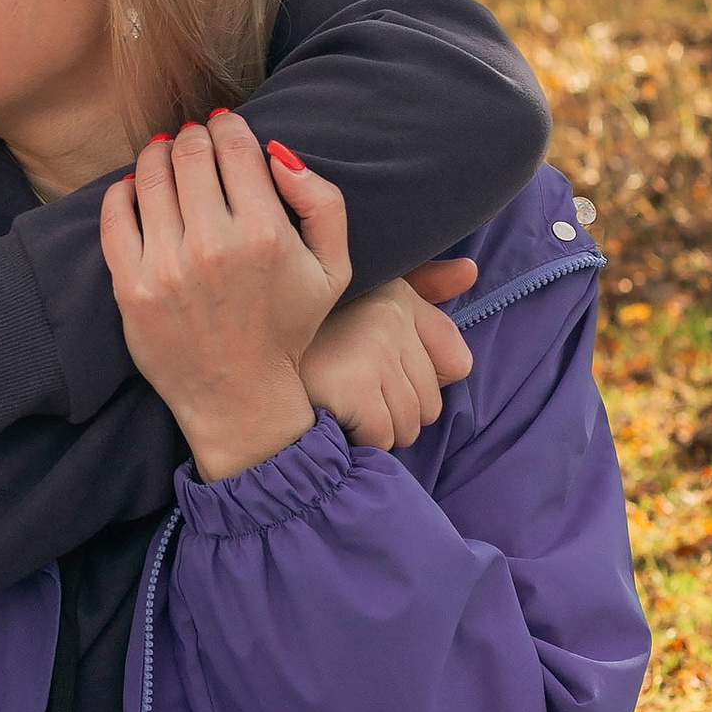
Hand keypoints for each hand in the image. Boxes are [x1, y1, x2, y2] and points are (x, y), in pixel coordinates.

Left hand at [97, 113, 346, 478]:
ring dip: (158, 155)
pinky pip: (115, 213)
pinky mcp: (130, 287)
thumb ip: (322, 201)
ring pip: (151, 174)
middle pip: (190, 152)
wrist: (240, 397)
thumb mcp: (333, 267)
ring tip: (166, 157)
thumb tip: (277, 152)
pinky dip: (124, 190)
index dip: (228, 125)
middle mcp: (213, 245)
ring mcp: (166, 267)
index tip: (224, 126)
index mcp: (265, 233)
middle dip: (193, 137)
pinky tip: (137, 190)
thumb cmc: (287, 326)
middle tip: (195, 142)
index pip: (235, 145)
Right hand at [301, 270, 476, 449]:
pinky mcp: (352, 381)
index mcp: (398, 297)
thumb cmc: (309, 336)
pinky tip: (329, 414)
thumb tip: (470, 272)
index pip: (457, 363)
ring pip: (409, 425)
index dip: (420, 383)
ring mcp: (372, 347)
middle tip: (350, 393)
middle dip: (395, 411)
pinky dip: (358, 438)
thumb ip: (423, 292)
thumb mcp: (369, 299)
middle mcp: (391, 315)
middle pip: (432, 403)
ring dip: (376, 429)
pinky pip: (382, 435)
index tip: (378, 377)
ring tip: (338, 403)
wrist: (241, 351)